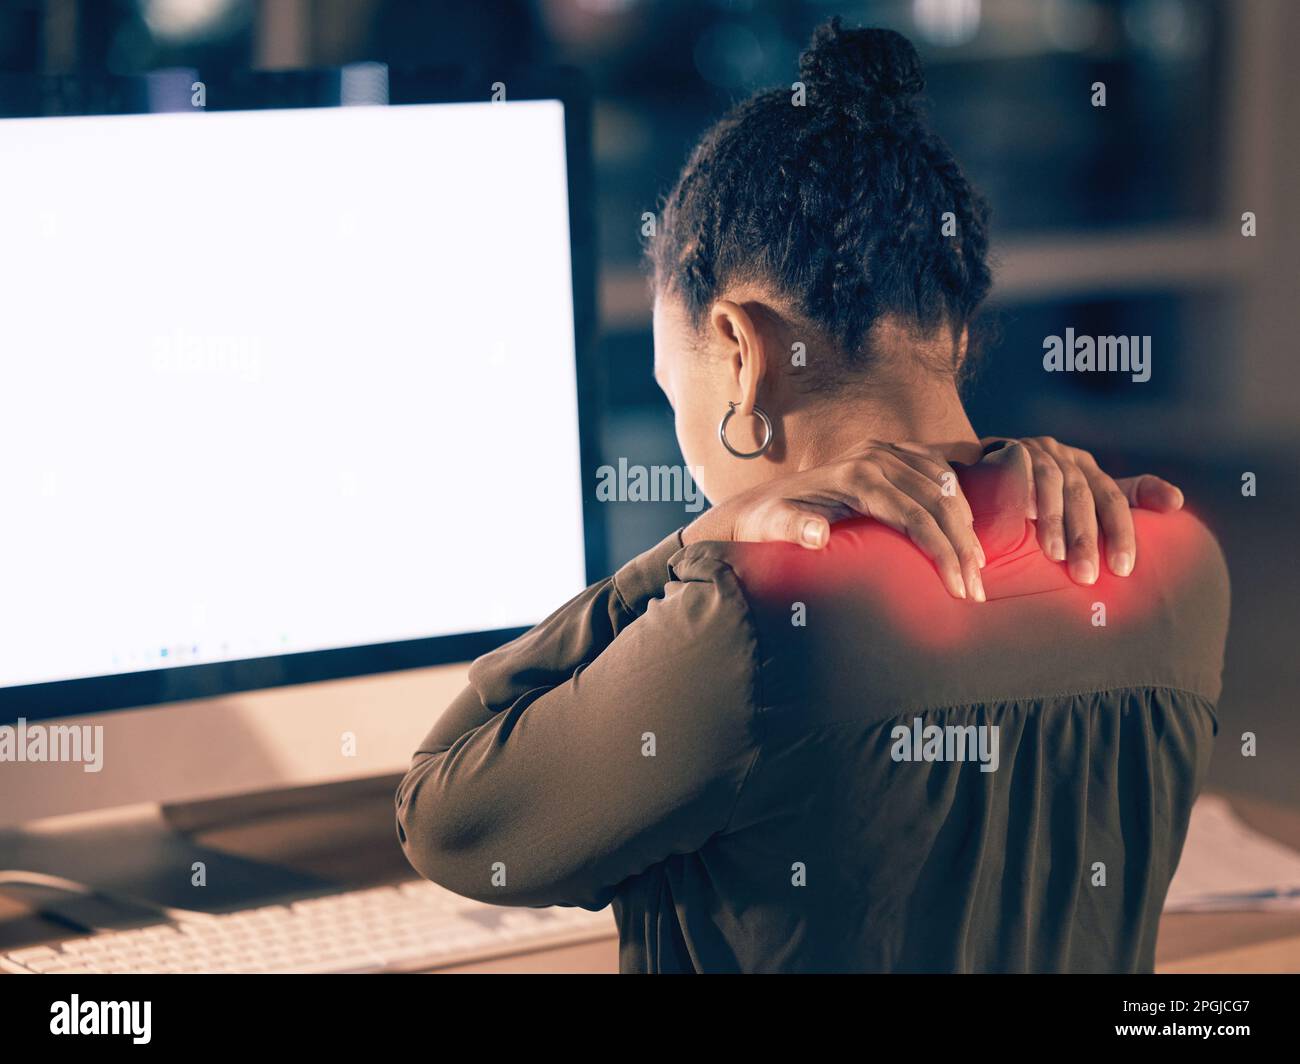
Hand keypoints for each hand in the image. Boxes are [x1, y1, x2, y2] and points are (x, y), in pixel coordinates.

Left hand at [682, 443, 986, 600]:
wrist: (757, 504)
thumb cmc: (766, 523)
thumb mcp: (773, 527)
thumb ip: (795, 530)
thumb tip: (818, 535)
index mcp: (856, 476)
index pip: (916, 515)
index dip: (943, 552)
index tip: (960, 588)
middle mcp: (875, 457)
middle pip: (938, 501)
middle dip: (963, 547)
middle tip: (976, 589)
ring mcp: (882, 451)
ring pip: (944, 484)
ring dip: (965, 525)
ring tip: (977, 567)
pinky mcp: (886, 453)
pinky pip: (934, 468)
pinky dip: (955, 496)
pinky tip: (965, 528)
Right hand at [991, 435, 1183, 583]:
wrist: (983, 466)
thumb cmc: (1040, 492)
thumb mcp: (1084, 494)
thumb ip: (1124, 500)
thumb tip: (1177, 502)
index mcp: (1086, 468)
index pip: (1112, 497)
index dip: (1120, 531)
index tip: (1124, 569)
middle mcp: (1063, 456)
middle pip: (1082, 494)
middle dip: (1086, 536)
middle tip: (1086, 575)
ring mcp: (1034, 451)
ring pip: (1053, 482)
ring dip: (1055, 518)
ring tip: (1055, 555)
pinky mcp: (1005, 450)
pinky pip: (1017, 468)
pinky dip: (1024, 489)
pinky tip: (1025, 515)